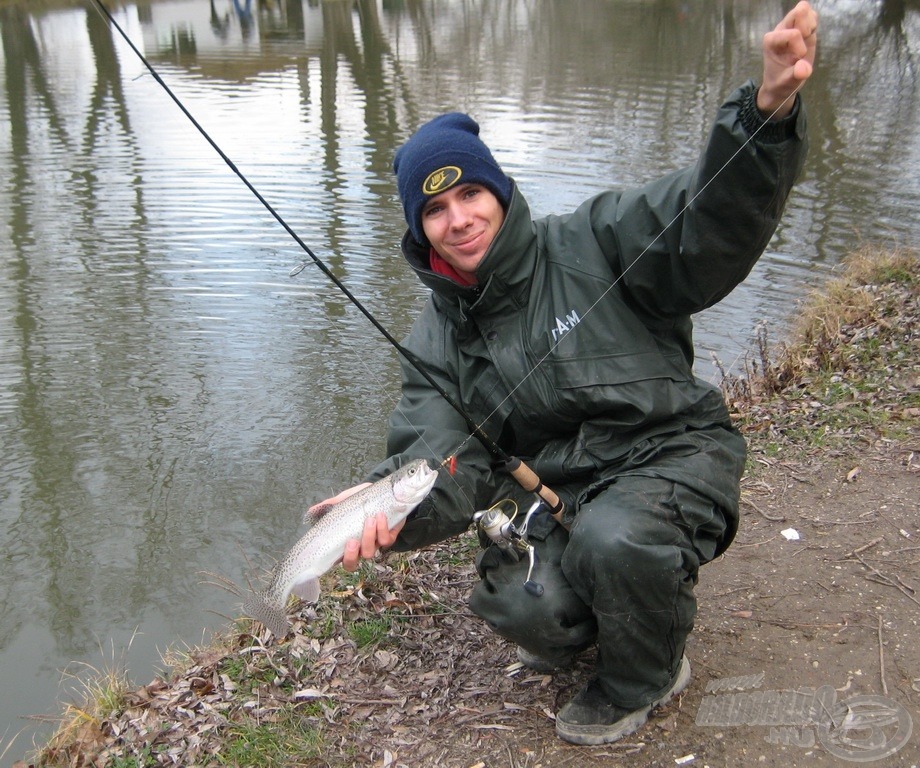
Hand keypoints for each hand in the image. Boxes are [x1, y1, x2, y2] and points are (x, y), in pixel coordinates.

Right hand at [308, 483, 405, 571]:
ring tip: (369, 519)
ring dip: (369, 537)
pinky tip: (380, 516)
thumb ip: (329, 506)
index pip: (341, 561)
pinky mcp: (389, 537)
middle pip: (353, 564)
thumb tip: (311, 510)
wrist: (385, 493)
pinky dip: (383, 529)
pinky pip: (386, 541)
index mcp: (347, 543)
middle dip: (352, 555)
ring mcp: (375, 545)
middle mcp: (360, 548)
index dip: (341, 559)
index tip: (340, 546)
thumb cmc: (361, 501)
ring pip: (370, 552)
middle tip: (352, 541)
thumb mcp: (344, 501)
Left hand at [759, 1, 817, 119]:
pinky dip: (814, 23)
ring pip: (804, 9)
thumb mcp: (787, 83)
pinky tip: (809, 37)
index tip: (800, 58)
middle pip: (798, 12)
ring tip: (806, 39)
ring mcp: (790, 26)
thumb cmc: (781, 82)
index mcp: (771, 41)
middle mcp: (779, 30)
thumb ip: (795, 76)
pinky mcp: (801, 27)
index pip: (793, 34)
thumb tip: (804, 69)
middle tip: (806, 40)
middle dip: (807, 26)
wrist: (782, 83)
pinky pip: (811, 15)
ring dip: (811, 24)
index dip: (802, 47)